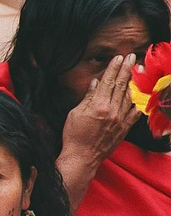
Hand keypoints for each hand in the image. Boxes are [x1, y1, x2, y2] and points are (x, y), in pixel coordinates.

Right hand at [61, 54, 141, 168]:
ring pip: (130, 96)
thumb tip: (95, 83)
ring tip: (138, 71)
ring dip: (134, 82)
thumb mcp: (75, 113)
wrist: (82, 157)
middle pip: (121, 86)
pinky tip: (141, 94)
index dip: (114, 68)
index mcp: (98, 105)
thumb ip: (87, 97)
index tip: (118, 58)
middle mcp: (112, 111)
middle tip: (132, 58)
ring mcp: (120, 120)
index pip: (108, 82)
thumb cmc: (74, 135)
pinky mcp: (124, 129)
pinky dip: (138, 102)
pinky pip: (135, 113)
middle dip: (126, 70)